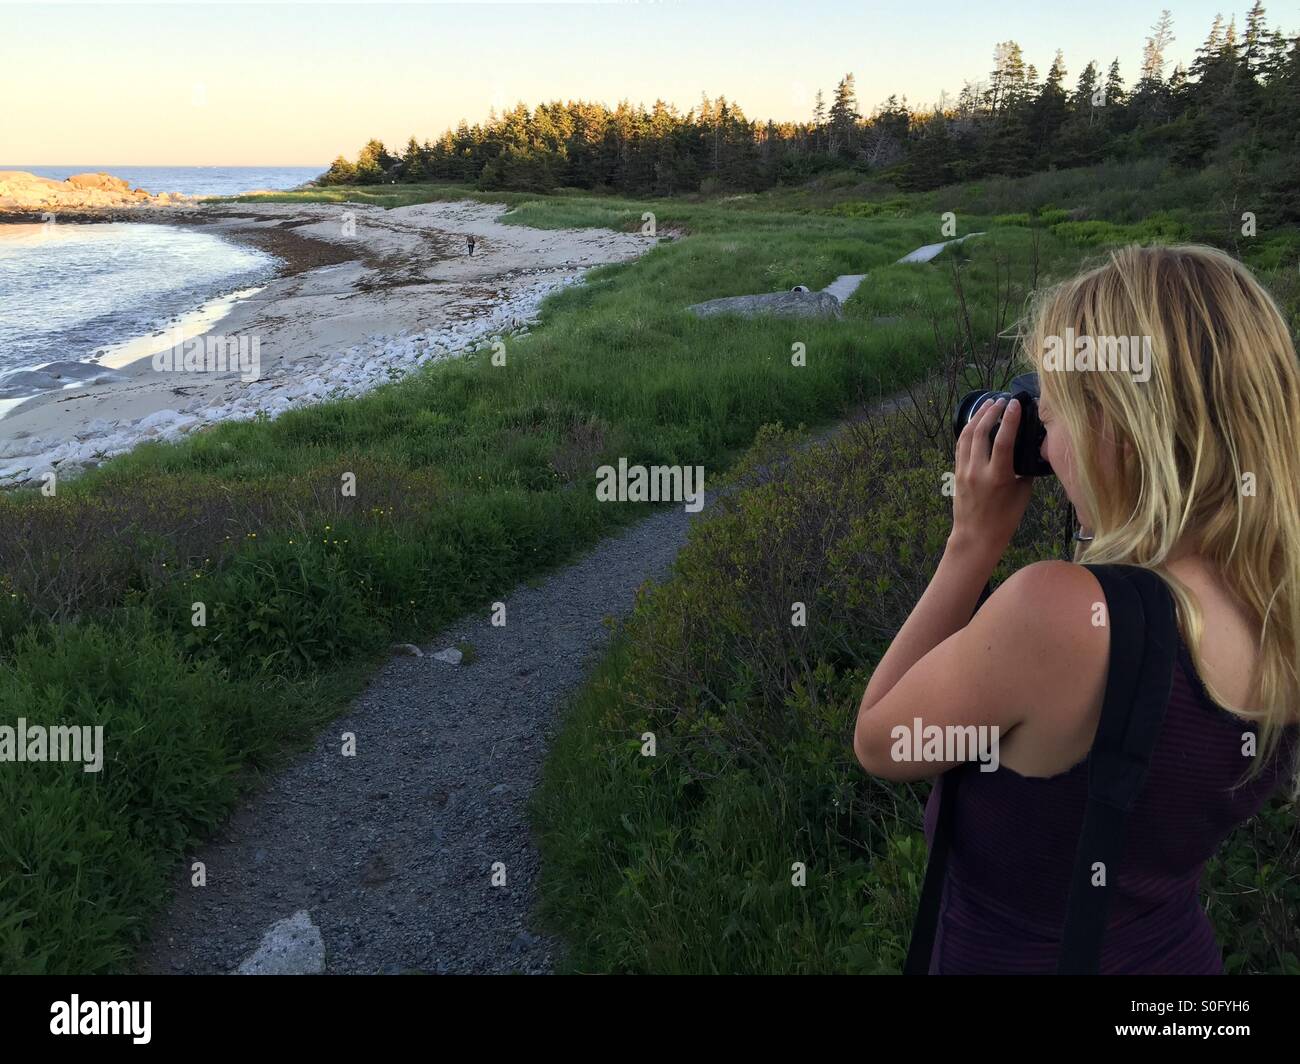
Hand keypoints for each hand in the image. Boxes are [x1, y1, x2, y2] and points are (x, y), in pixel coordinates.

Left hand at [950, 397, 1034, 558]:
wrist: (976, 537)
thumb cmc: (1004, 519)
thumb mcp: (1022, 494)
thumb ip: (1025, 470)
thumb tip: (1030, 450)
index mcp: (997, 476)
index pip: (1003, 440)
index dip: (1009, 419)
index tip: (1014, 403)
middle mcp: (977, 471)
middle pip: (980, 432)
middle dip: (990, 412)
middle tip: (1001, 400)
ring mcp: (964, 471)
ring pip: (966, 436)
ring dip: (977, 417)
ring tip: (987, 404)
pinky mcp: (957, 473)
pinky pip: (960, 446)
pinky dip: (967, 431)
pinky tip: (974, 422)